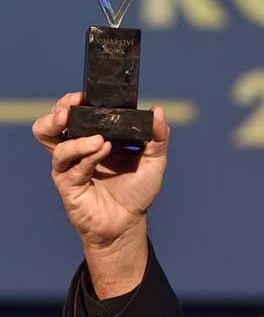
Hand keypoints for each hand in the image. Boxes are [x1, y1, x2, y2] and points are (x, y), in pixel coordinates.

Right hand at [32, 93, 170, 295]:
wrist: (130, 222)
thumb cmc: (138, 189)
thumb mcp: (155, 159)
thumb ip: (158, 136)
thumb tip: (157, 110)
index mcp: (93, 138)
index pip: (74, 114)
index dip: (72, 102)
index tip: (84, 95)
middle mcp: (77, 151)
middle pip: (51, 126)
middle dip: (57, 113)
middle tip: (72, 108)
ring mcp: (71, 168)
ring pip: (56, 146)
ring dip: (76, 139)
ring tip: (99, 138)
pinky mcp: (69, 186)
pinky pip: (73, 168)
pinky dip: (88, 157)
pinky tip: (104, 150)